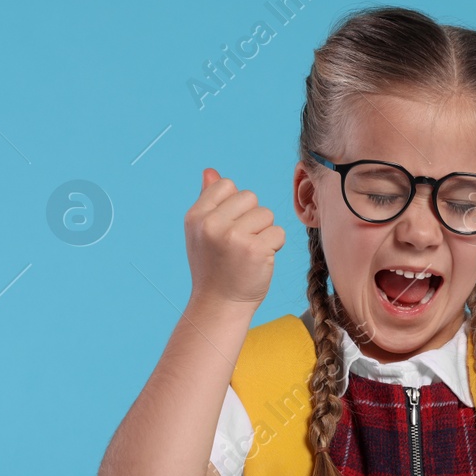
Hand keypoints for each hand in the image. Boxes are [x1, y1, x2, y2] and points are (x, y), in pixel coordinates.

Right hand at [185, 167, 286, 308]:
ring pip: (267, 214)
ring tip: (249, 252)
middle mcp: (211, 224)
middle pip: (250, 197)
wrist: (219, 305)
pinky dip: (275, 246)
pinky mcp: (256, 249)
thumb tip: (210, 171)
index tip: (230, 228)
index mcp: (196, 216)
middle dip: (252, 218)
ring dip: (265, 232)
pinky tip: (260, 260)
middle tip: (241, 244)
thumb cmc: (213, 267)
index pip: (226, 185)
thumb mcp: (202, 232)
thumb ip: (208, 200)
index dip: (236, 205)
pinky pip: (279, 233)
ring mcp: (233, 237)